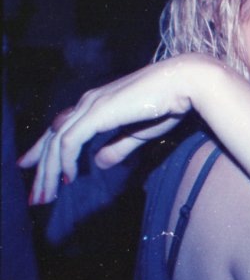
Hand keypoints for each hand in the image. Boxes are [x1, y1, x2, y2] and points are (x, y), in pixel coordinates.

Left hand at [18, 55, 203, 203]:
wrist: (183, 83)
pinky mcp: (97, 112)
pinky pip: (70, 141)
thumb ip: (118, 147)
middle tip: (37, 196)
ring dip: (48, 171)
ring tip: (45, 196)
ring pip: (56, 142)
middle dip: (42, 168)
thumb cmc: (167, 104)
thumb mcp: (139, 133)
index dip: (44, 151)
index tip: (35, 170)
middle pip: (52, 137)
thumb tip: (99, 163)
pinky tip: (68, 178)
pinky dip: (65, 161)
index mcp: (96, 103)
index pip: (60, 128)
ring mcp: (91, 105)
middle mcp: (88, 101)